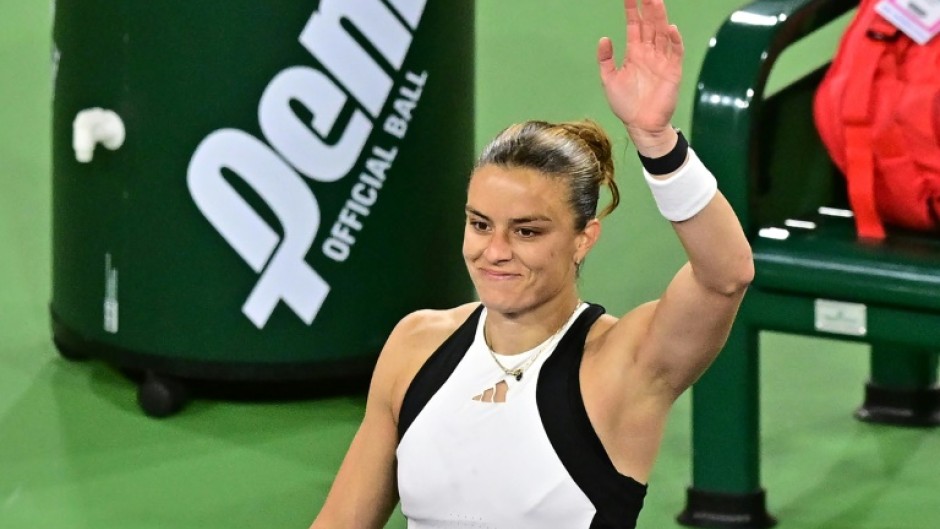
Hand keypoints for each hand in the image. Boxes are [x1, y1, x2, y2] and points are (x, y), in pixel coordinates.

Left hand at [598, 0, 683, 156]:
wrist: (641, 125)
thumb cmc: (625, 104)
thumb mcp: (609, 80)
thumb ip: (606, 60)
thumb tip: (604, 38)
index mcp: (634, 53)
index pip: (635, 26)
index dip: (632, 10)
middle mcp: (649, 53)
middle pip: (650, 25)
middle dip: (648, 8)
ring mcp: (662, 60)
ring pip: (662, 34)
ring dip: (660, 18)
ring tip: (656, 1)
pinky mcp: (673, 71)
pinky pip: (675, 52)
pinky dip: (674, 41)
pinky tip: (670, 29)